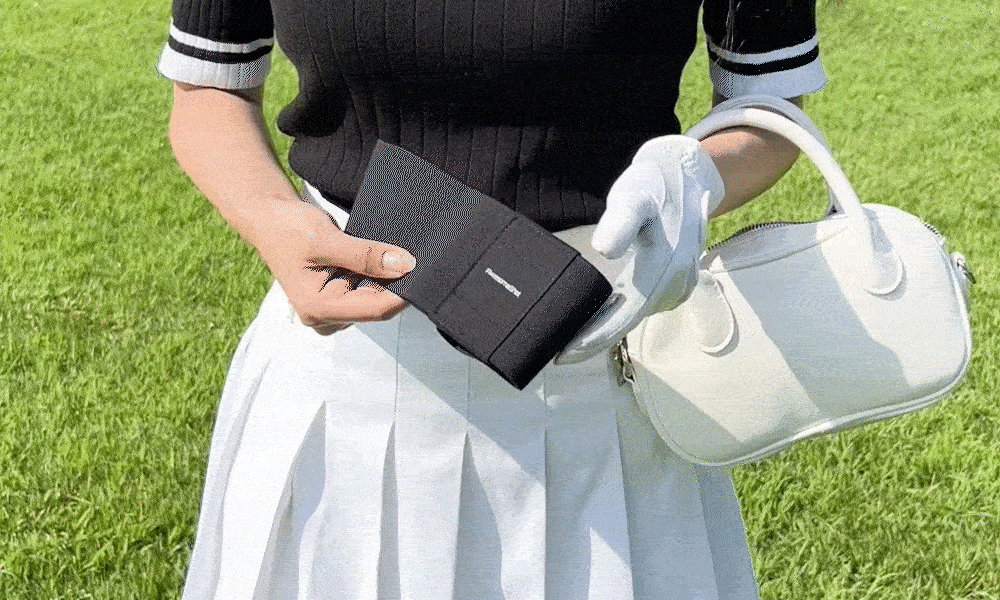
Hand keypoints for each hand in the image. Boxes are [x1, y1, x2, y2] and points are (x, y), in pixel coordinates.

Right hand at [253, 198, 415, 334]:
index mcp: (317, 308)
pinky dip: (377, 274)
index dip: (403, 291)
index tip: (422, 269)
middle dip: (394, 282)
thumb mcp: (327, 238)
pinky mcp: (338, 300)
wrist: (269, 219)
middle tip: (408, 254)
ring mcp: (332, 310)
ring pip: (376, 298)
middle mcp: (324, 317)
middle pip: (377, 306)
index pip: (375, 309)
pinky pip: (369, 290)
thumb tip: (404, 265)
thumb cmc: (288, 229)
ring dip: (386, 277)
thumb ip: (366, 255)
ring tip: (385, 252)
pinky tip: (376, 258)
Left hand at [554, 135, 723, 363]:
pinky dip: (617, 316)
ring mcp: (677, 285)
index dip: (593, 338)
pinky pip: (640, 306)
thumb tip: (603, 249)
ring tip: (570, 343)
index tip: (564, 354)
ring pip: (633, 317)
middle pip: (627, 323)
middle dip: (593, 342)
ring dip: (604, 330)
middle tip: (558, 356)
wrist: (688, 174)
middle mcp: (674, 284)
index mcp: (663, 269)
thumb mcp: (634, 196)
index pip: (623, 317)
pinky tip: (595, 321)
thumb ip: (620, 221)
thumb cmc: (653, 185)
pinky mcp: (673, 281)